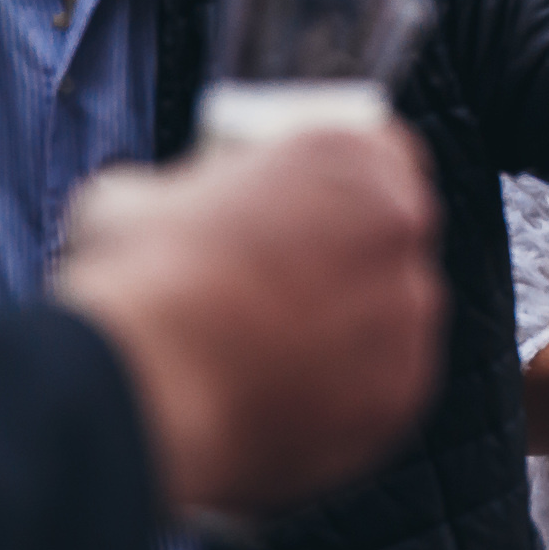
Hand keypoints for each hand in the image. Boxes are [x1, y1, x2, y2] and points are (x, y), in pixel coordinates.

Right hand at [54, 123, 443, 516]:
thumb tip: (163, 209)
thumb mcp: (139, 197)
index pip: (380, 151)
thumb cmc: (143, 283)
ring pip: (391, 312)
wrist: (150, 388)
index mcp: (350, 157)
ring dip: (352, 326)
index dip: (337, 185)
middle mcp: (399, 224)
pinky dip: (349, 391)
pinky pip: (385, 383)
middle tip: (285, 284)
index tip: (307, 209)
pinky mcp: (404, 387)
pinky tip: (289, 399)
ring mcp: (409, 308)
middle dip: (347, 256)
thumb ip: (182, 192)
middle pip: (388, 234)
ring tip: (276, 352)